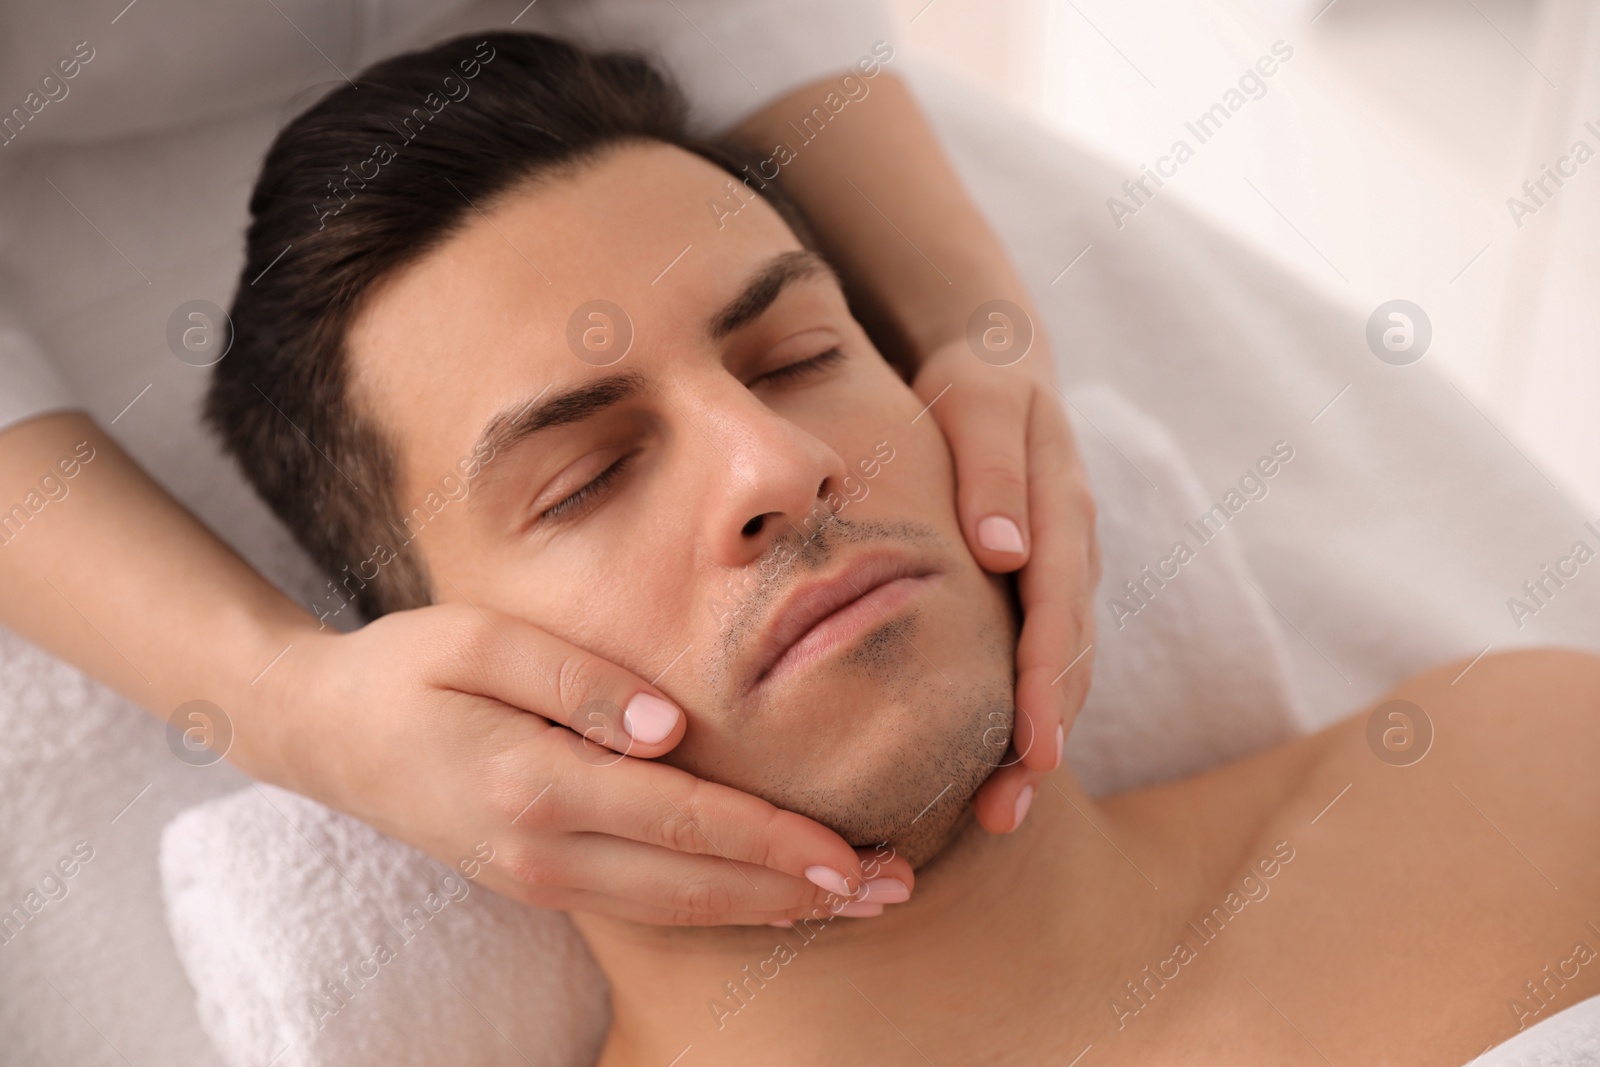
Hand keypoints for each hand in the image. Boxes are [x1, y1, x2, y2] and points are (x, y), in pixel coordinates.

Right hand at [250, 604, 914, 924]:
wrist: (322, 734)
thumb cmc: (405, 668)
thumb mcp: (480, 642)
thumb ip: (578, 680)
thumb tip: (669, 729)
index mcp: (536, 786)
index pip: (685, 820)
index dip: (775, 842)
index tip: (854, 856)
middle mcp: (545, 851)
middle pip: (698, 884)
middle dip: (800, 890)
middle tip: (893, 891)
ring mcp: (540, 878)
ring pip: (679, 909)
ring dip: (770, 908)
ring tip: (854, 901)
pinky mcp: (539, 881)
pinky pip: (646, 906)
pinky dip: (718, 907)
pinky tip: (766, 897)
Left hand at [910, 338, 1100, 832]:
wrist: (999, 362)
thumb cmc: (976, 380)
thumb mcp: (978, 401)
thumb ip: (993, 470)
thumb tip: (1004, 553)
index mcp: (1062, 511)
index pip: (1056, 611)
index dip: (1047, 685)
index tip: (1032, 749)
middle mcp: (1072, 552)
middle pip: (1068, 658)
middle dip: (1044, 738)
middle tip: (1005, 811)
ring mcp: (1063, 572)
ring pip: (1063, 668)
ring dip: (1038, 741)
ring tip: (1000, 811)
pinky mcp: (1041, 584)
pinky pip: (1044, 654)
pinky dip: (1027, 709)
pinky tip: (994, 758)